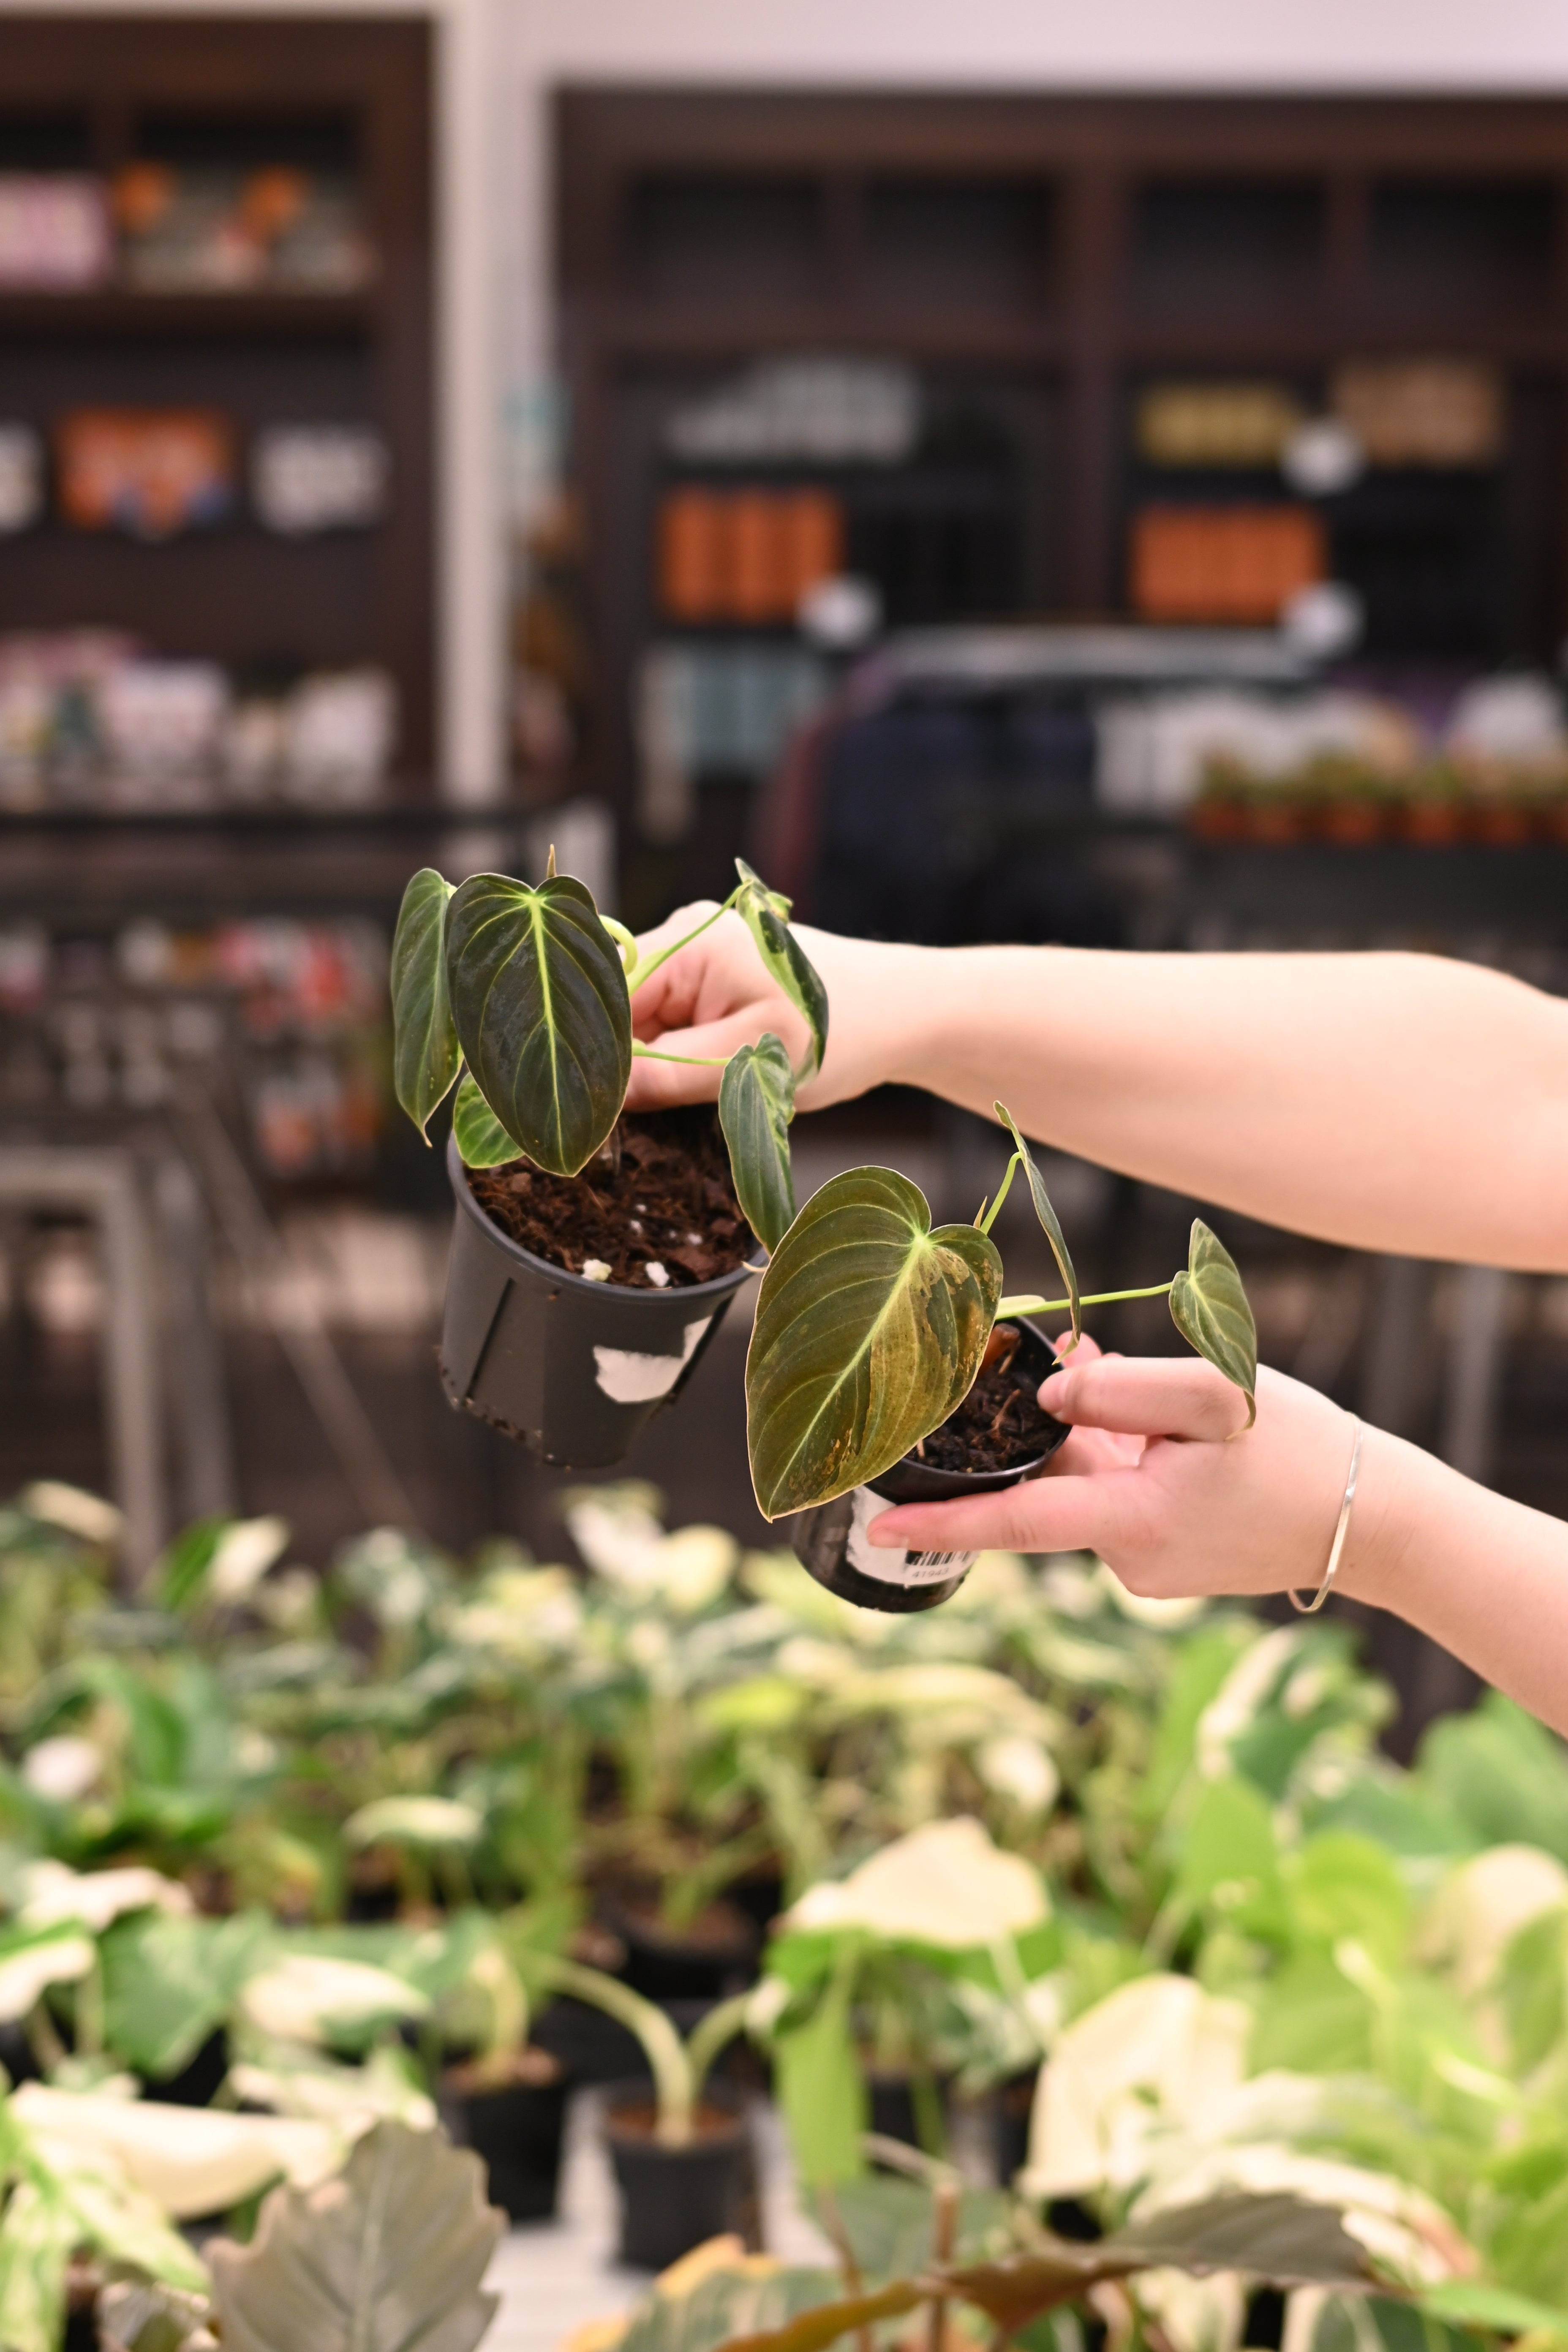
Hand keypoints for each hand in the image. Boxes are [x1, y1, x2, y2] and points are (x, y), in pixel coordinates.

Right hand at [623, 906, 924, 1113]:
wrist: (904, 1015)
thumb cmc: (841, 1031)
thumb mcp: (751, 1061)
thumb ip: (671, 1075)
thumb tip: (603, 1096)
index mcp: (691, 943)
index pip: (611, 997)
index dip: (600, 1054)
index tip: (598, 1108)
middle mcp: (688, 940)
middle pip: (623, 1012)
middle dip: (630, 1066)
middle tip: (649, 1119)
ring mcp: (702, 961)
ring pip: (647, 1026)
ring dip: (659, 1069)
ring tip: (696, 1099)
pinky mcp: (717, 985)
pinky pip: (675, 1027)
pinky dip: (682, 1062)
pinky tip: (707, 1085)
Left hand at [866, 1348, 1372, 1603]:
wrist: (1376, 1521)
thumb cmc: (1299, 1452)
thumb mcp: (1214, 1397)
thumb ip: (1120, 1388)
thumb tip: (1048, 1392)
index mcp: (1132, 1524)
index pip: (1015, 1525)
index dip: (942, 1523)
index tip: (878, 1524)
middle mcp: (1130, 1561)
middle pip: (1055, 1483)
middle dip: (1047, 1426)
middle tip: (1068, 1358)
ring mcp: (1150, 1568)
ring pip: (1091, 1485)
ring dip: (1095, 1434)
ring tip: (1123, 1373)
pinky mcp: (1169, 1561)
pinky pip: (1122, 1498)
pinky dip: (1125, 1456)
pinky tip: (1160, 1422)